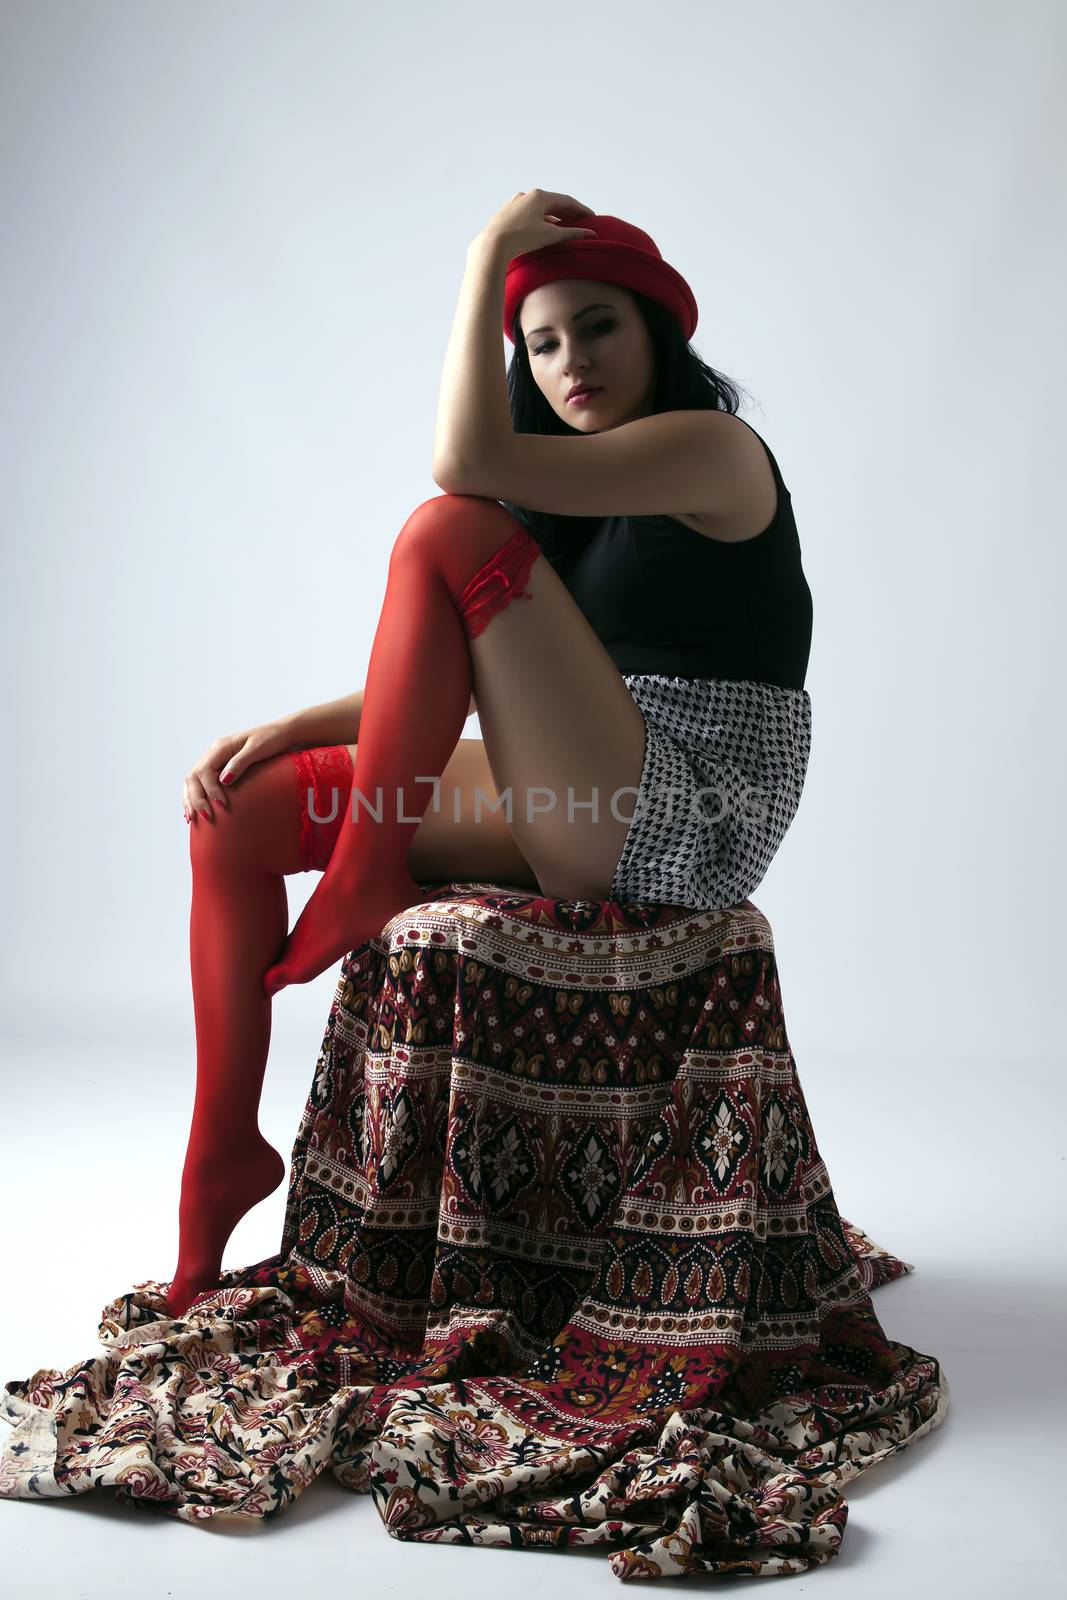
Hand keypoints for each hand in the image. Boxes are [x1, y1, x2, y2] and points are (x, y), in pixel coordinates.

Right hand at [181, 719, 290, 821]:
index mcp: (220, 747)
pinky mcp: (220, 769)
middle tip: (207, 816)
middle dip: (196, 798)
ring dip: (191, 799)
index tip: (221, 804)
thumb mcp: (257, 748)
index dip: (209, 789)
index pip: (204, 770)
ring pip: (193, 781)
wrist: (281, 734)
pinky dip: (196, 796)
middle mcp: (213, 754)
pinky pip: (202, 783)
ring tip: (192, 818)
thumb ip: (240, 762)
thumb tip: (224, 780)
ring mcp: (215, 761)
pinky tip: (194, 810)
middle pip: (193, 777)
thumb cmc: (271, 739)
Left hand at [474, 188, 597, 258]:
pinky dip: (539, 221)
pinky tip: (541, 229)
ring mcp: (514, 204)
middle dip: (567, 213)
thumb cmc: (521, 238)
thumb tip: (590, 235)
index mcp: (539, 196)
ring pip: (539, 209)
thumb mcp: (550, 236)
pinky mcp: (506, 215)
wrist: (493, 245)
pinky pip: (527, 215)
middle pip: (553, 203)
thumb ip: (572, 234)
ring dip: (553, 217)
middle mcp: (526, 196)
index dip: (580, 209)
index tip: (591, 217)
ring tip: (562, 227)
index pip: (566, 201)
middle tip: (580, 222)